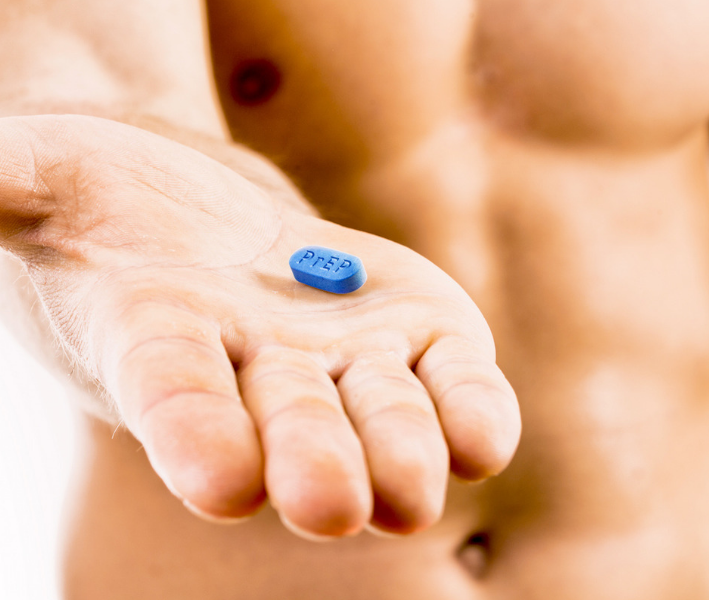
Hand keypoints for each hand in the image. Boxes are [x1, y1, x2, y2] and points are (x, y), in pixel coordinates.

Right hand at [0, 115, 520, 538]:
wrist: (207, 222)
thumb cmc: (115, 208)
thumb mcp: (50, 181)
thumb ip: (7, 188)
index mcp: (166, 351)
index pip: (176, 400)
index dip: (197, 434)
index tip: (218, 480)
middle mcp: (264, 382)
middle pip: (293, 430)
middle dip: (311, 463)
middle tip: (328, 505)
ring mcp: (352, 366)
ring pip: (384, 420)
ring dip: (401, 449)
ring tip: (411, 490)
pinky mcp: (424, 338)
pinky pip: (456, 386)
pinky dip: (471, 410)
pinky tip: (483, 437)